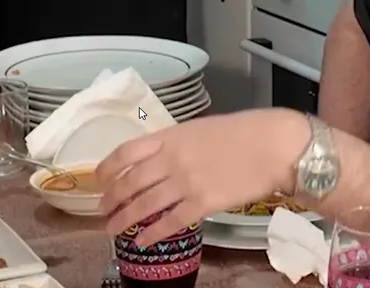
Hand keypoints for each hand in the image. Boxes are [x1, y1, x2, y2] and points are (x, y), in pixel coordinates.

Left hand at [96, 109, 296, 244]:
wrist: (272, 145)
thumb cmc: (242, 132)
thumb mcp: (199, 129)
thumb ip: (176, 143)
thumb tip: (159, 157)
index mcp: (170, 136)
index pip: (126, 152)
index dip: (107, 168)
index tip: (98, 179)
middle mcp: (171, 159)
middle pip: (130, 181)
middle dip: (111, 198)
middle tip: (101, 209)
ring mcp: (185, 182)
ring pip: (144, 204)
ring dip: (123, 218)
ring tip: (111, 228)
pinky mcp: (202, 203)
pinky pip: (170, 221)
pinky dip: (152, 232)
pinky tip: (141, 240)